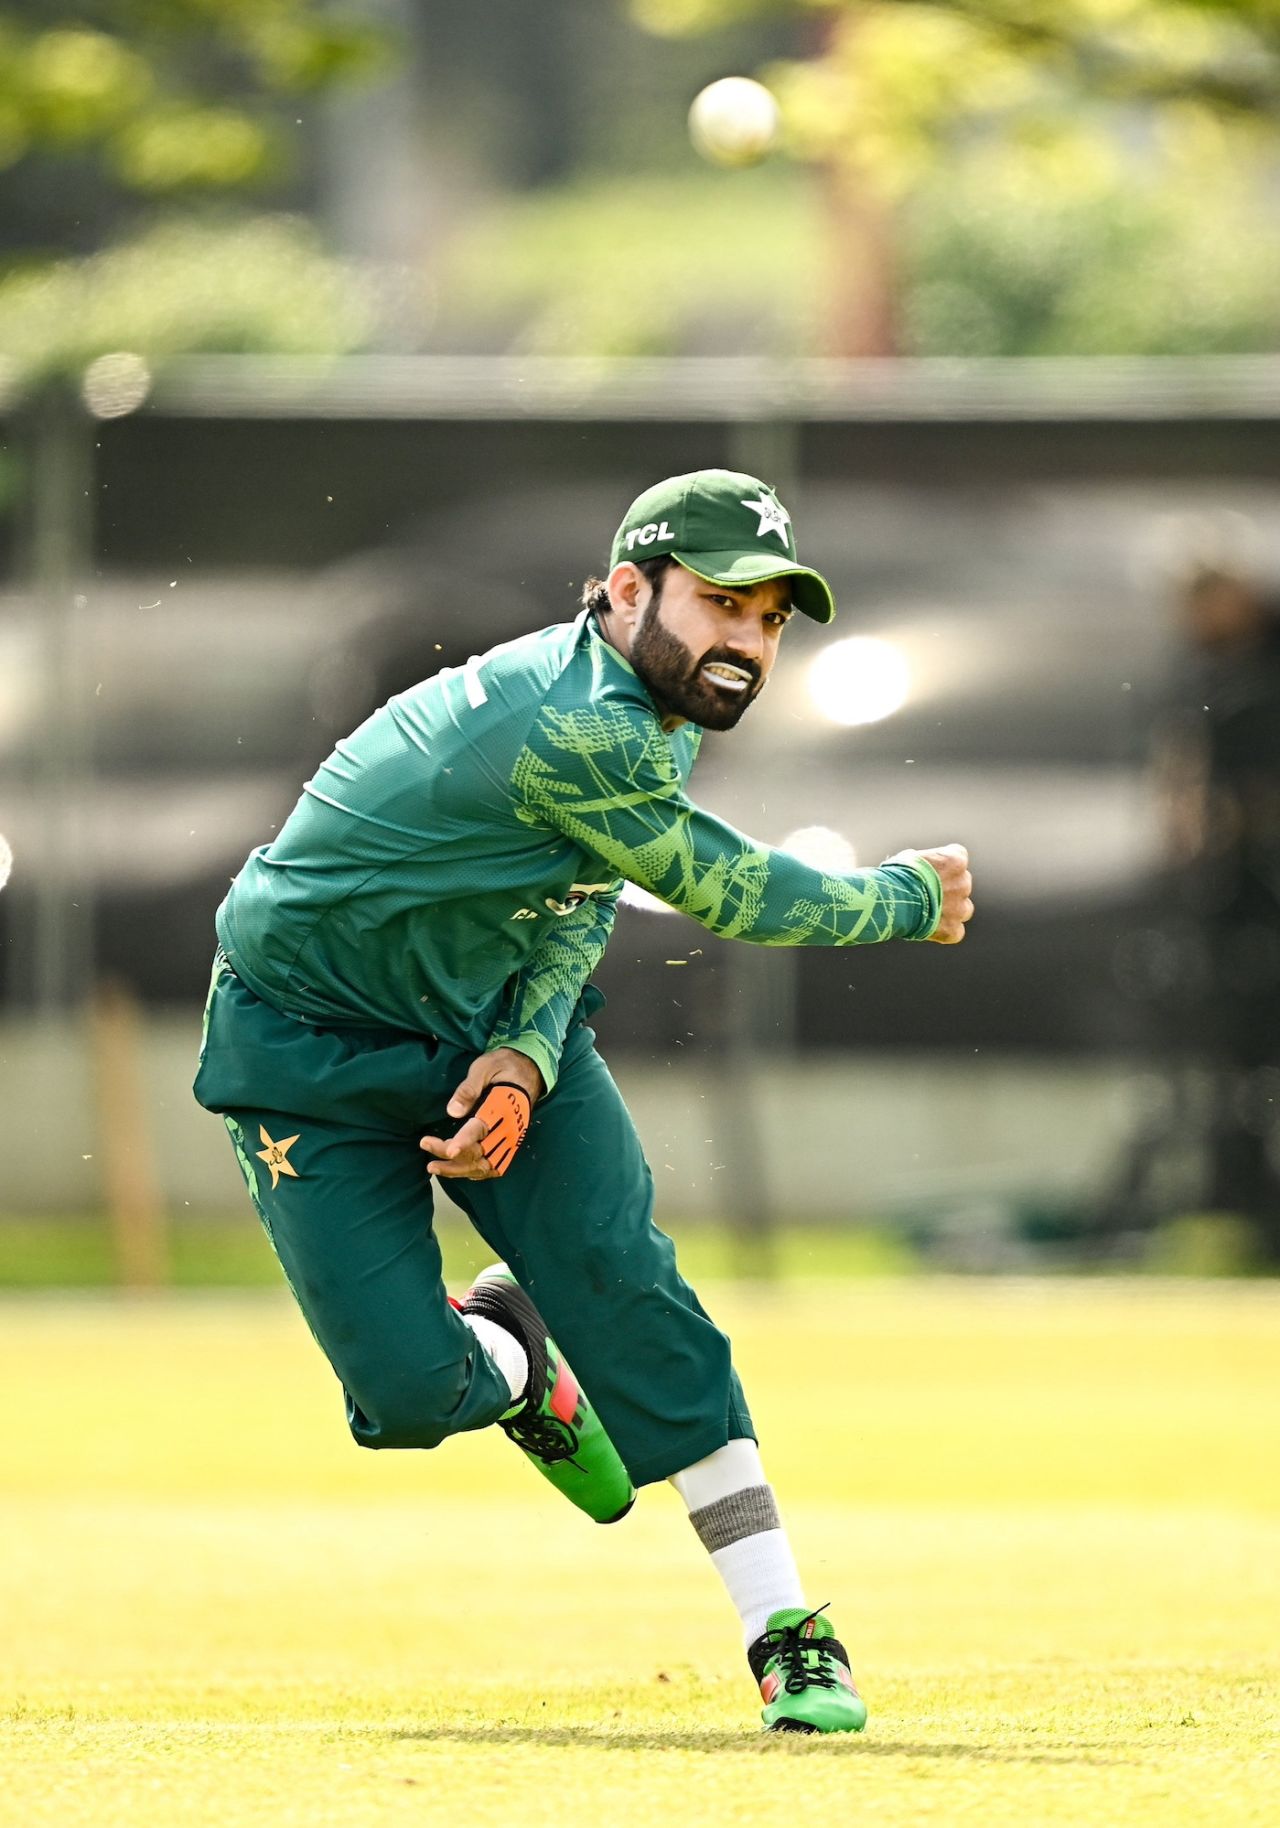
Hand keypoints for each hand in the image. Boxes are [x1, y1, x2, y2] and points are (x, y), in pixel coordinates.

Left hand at [420, 1047, 544, 1180]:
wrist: (529, 1071)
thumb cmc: (503, 1066)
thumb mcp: (484, 1066)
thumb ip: (468, 1088)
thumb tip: (452, 1111)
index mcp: (504, 1106)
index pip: (482, 1128)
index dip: (465, 1140)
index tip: (449, 1150)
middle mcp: (510, 1128)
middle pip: (480, 1151)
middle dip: (451, 1155)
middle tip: (425, 1143)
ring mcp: (512, 1139)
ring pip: (485, 1165)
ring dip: (459, 1170)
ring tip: (433, 1167)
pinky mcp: (510, 1144)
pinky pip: (494, 1167)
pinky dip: (474, 1172)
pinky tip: (456, 1170)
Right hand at [887, 843, 973, 944]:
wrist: (892, 900)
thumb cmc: (896, 876)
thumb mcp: (908, 859)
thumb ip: (923, 863)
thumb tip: (917, 866)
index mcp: (954, 860)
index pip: (958, 857)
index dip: (944, 865)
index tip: (933, 870)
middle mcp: (963, 883)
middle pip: (962, 884)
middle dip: (948, 888)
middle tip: (926, 893)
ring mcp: (960, 908)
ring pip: (964, 909)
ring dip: (952, 911)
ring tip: (929, 913)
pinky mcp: (952, 930)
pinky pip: (955, 932)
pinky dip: (945, 931)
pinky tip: (928, 928)